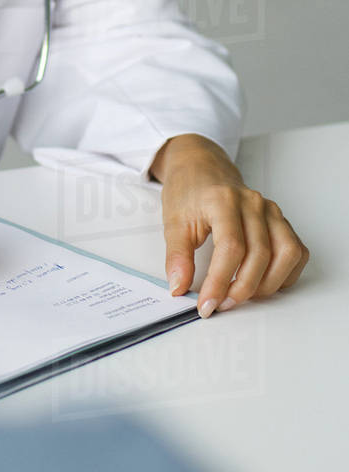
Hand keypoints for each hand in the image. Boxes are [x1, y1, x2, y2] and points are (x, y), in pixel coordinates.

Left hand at [150, 134, 309, 317]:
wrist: (202, 166)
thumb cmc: (189, 190)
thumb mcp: (173, 220)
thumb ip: (177, 256)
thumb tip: (180, 287)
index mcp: (223, 200)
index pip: (231, 248)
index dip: (219, 282)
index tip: (207, 304)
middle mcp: (253, 204)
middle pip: (260, 255)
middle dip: (241, 289)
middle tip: (221, 304)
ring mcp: (271, 211)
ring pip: (286, 254)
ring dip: (268, 284)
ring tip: (242, 295)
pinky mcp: (280, 220)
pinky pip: (296, 251)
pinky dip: (285, 273)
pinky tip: (264, 282)